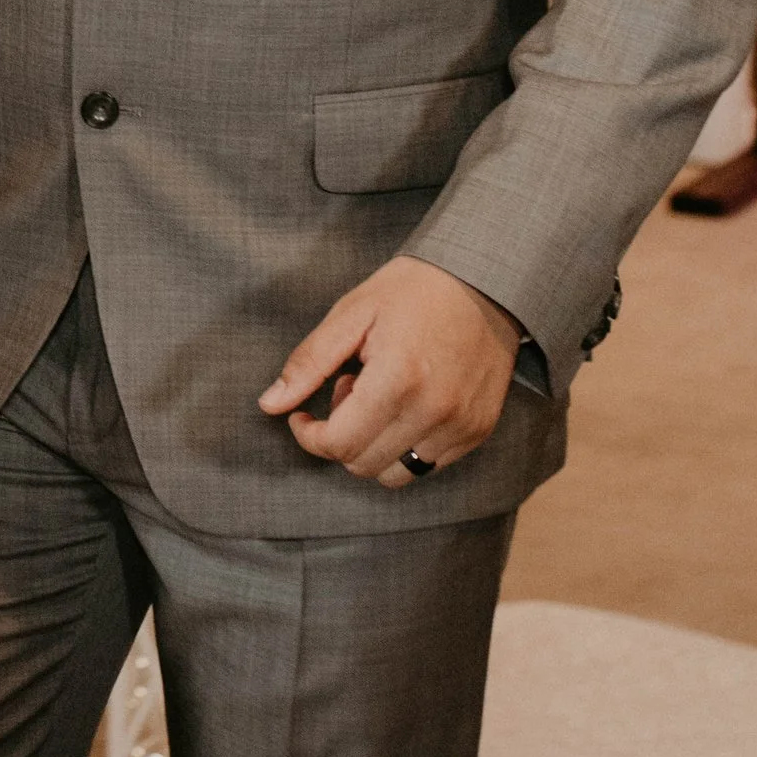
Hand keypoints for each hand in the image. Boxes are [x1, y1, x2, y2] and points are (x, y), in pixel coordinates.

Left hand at [260, 254, 522, 486]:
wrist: (485, 282)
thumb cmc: (413, 290)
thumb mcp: (352, 313)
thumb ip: (310, 363)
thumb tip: (271, 405)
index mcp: (398, 379)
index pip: (340, 444)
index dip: (310, 436)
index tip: (301, 415)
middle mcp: (434, 411)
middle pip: (364, 464)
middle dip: (339, 437)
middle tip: (346, 390)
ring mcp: (461, 426)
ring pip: (396, 475)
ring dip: (373, 446)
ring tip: (377, 398)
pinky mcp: (478, 432)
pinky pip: (429, 464)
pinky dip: (405, 445)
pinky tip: (406, 403)